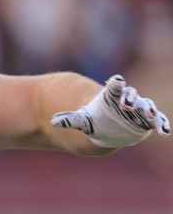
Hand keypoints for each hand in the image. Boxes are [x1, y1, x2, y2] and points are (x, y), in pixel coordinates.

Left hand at [50, 74, 170, 147]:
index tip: (116, 81)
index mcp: (111, 95)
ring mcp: (139, 109)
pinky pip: (157, 121)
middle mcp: (128, 99)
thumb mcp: (82, 120)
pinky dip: (161, 124)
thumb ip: (69, 119)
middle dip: (130, 99)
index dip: (116, 84)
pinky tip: (164, 132)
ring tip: (150, 116)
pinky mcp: (147, 120)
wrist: (107, 127)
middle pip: (131, 95)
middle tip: (127, 104)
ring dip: (148, 110)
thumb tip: (52, 121)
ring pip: (146, 107)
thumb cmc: (94, 118)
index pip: (114, 86)